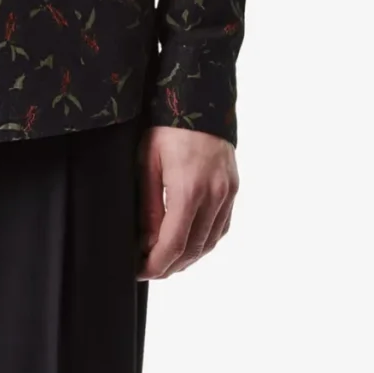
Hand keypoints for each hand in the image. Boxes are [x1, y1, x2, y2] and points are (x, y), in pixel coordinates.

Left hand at [137, 125, 237, 278]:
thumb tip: (145, 242)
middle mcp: (214, 195)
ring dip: (189, 258)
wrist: (199, 101)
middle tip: (149, 271)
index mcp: (189, 190)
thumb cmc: (167, 129)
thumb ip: (148, 206)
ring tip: (167, 262)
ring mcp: (227, 193)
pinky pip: (221, 227)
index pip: (174, 244)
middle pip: (194, 249)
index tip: (140, 271)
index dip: (156, 264)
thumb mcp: (147, 164)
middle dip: (170, 266)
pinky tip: (189, 244)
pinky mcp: (233, 188)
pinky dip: (205, 242)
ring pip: (210, 242)